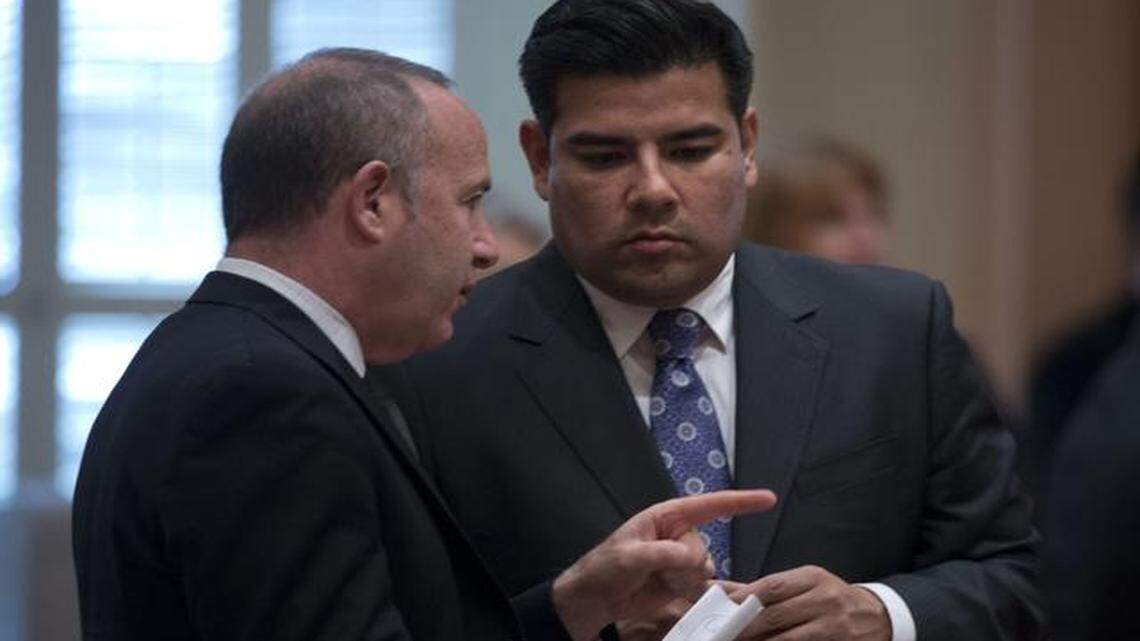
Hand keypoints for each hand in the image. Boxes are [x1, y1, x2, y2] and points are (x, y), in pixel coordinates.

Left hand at [552, 490, 776, 640]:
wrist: (594, 600)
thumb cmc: (603, 569)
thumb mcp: (628, 557)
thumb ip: (663, 553)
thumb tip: (694, 556)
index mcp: (665, 517)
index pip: (708, 505)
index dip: (740, 502)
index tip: (768, 498)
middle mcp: (677, 535)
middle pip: (703, 547)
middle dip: (684, 563)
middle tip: (655, 571)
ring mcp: (680, 559)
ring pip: (704, 569)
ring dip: (683, 580)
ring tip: (655, 582)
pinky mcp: (680, 582)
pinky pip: (700, 586)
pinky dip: (689, 591)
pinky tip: (667, 592)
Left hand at [727, 566, 890, 640]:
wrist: (879, 617)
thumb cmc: (830, 599)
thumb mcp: (802, 585)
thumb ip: (761, 589)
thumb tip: (718, 589)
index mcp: (812, 578)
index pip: (770, 587)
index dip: (741, 600)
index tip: (718, 611)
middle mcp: (824, 599)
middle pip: (775, 614)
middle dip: (744, 627)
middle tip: (720, 635)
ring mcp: (834, 626)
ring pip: (787, 639)